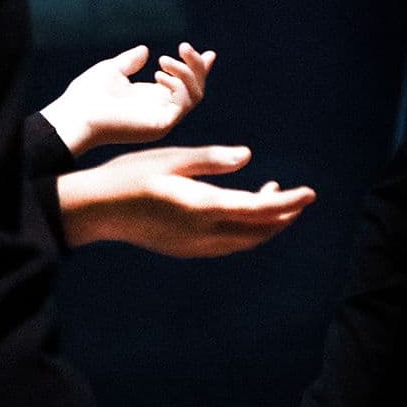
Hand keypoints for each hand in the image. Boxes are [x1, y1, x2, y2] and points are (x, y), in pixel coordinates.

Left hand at [40, 43, 216, 154]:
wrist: (75, 115)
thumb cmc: (87, 95)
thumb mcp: (112, 71)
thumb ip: (130, 62)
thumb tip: (145, 50)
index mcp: (151, 98)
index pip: (184, 84)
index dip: (198, 69)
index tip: (209, 53)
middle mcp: (161, 110)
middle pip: (196, 89)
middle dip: (196, 66)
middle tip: (184, 46)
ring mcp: (163, 120)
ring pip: (195, 95)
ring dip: (187, 73)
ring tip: (164, 60)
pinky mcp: (160, 126)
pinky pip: (184, 104)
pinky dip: (178, 85)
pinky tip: (160, 74)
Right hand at [56, 144, 315, 256]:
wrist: (96, 210)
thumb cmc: (130, 176)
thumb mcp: (171, 159)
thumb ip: (211, 160)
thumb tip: (248, 157)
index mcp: (203, 207)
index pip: (259, 209)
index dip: (289, 202)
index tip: (310, 192)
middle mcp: (203, 233)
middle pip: (259, 232)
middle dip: (284, 216)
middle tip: (297, 196)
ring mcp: (194, 245)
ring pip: (245, 242)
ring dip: (265, 225)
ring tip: (270, 197)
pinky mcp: (185, 249)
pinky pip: (228, 245)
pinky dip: (245, 231)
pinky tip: (240, 212)